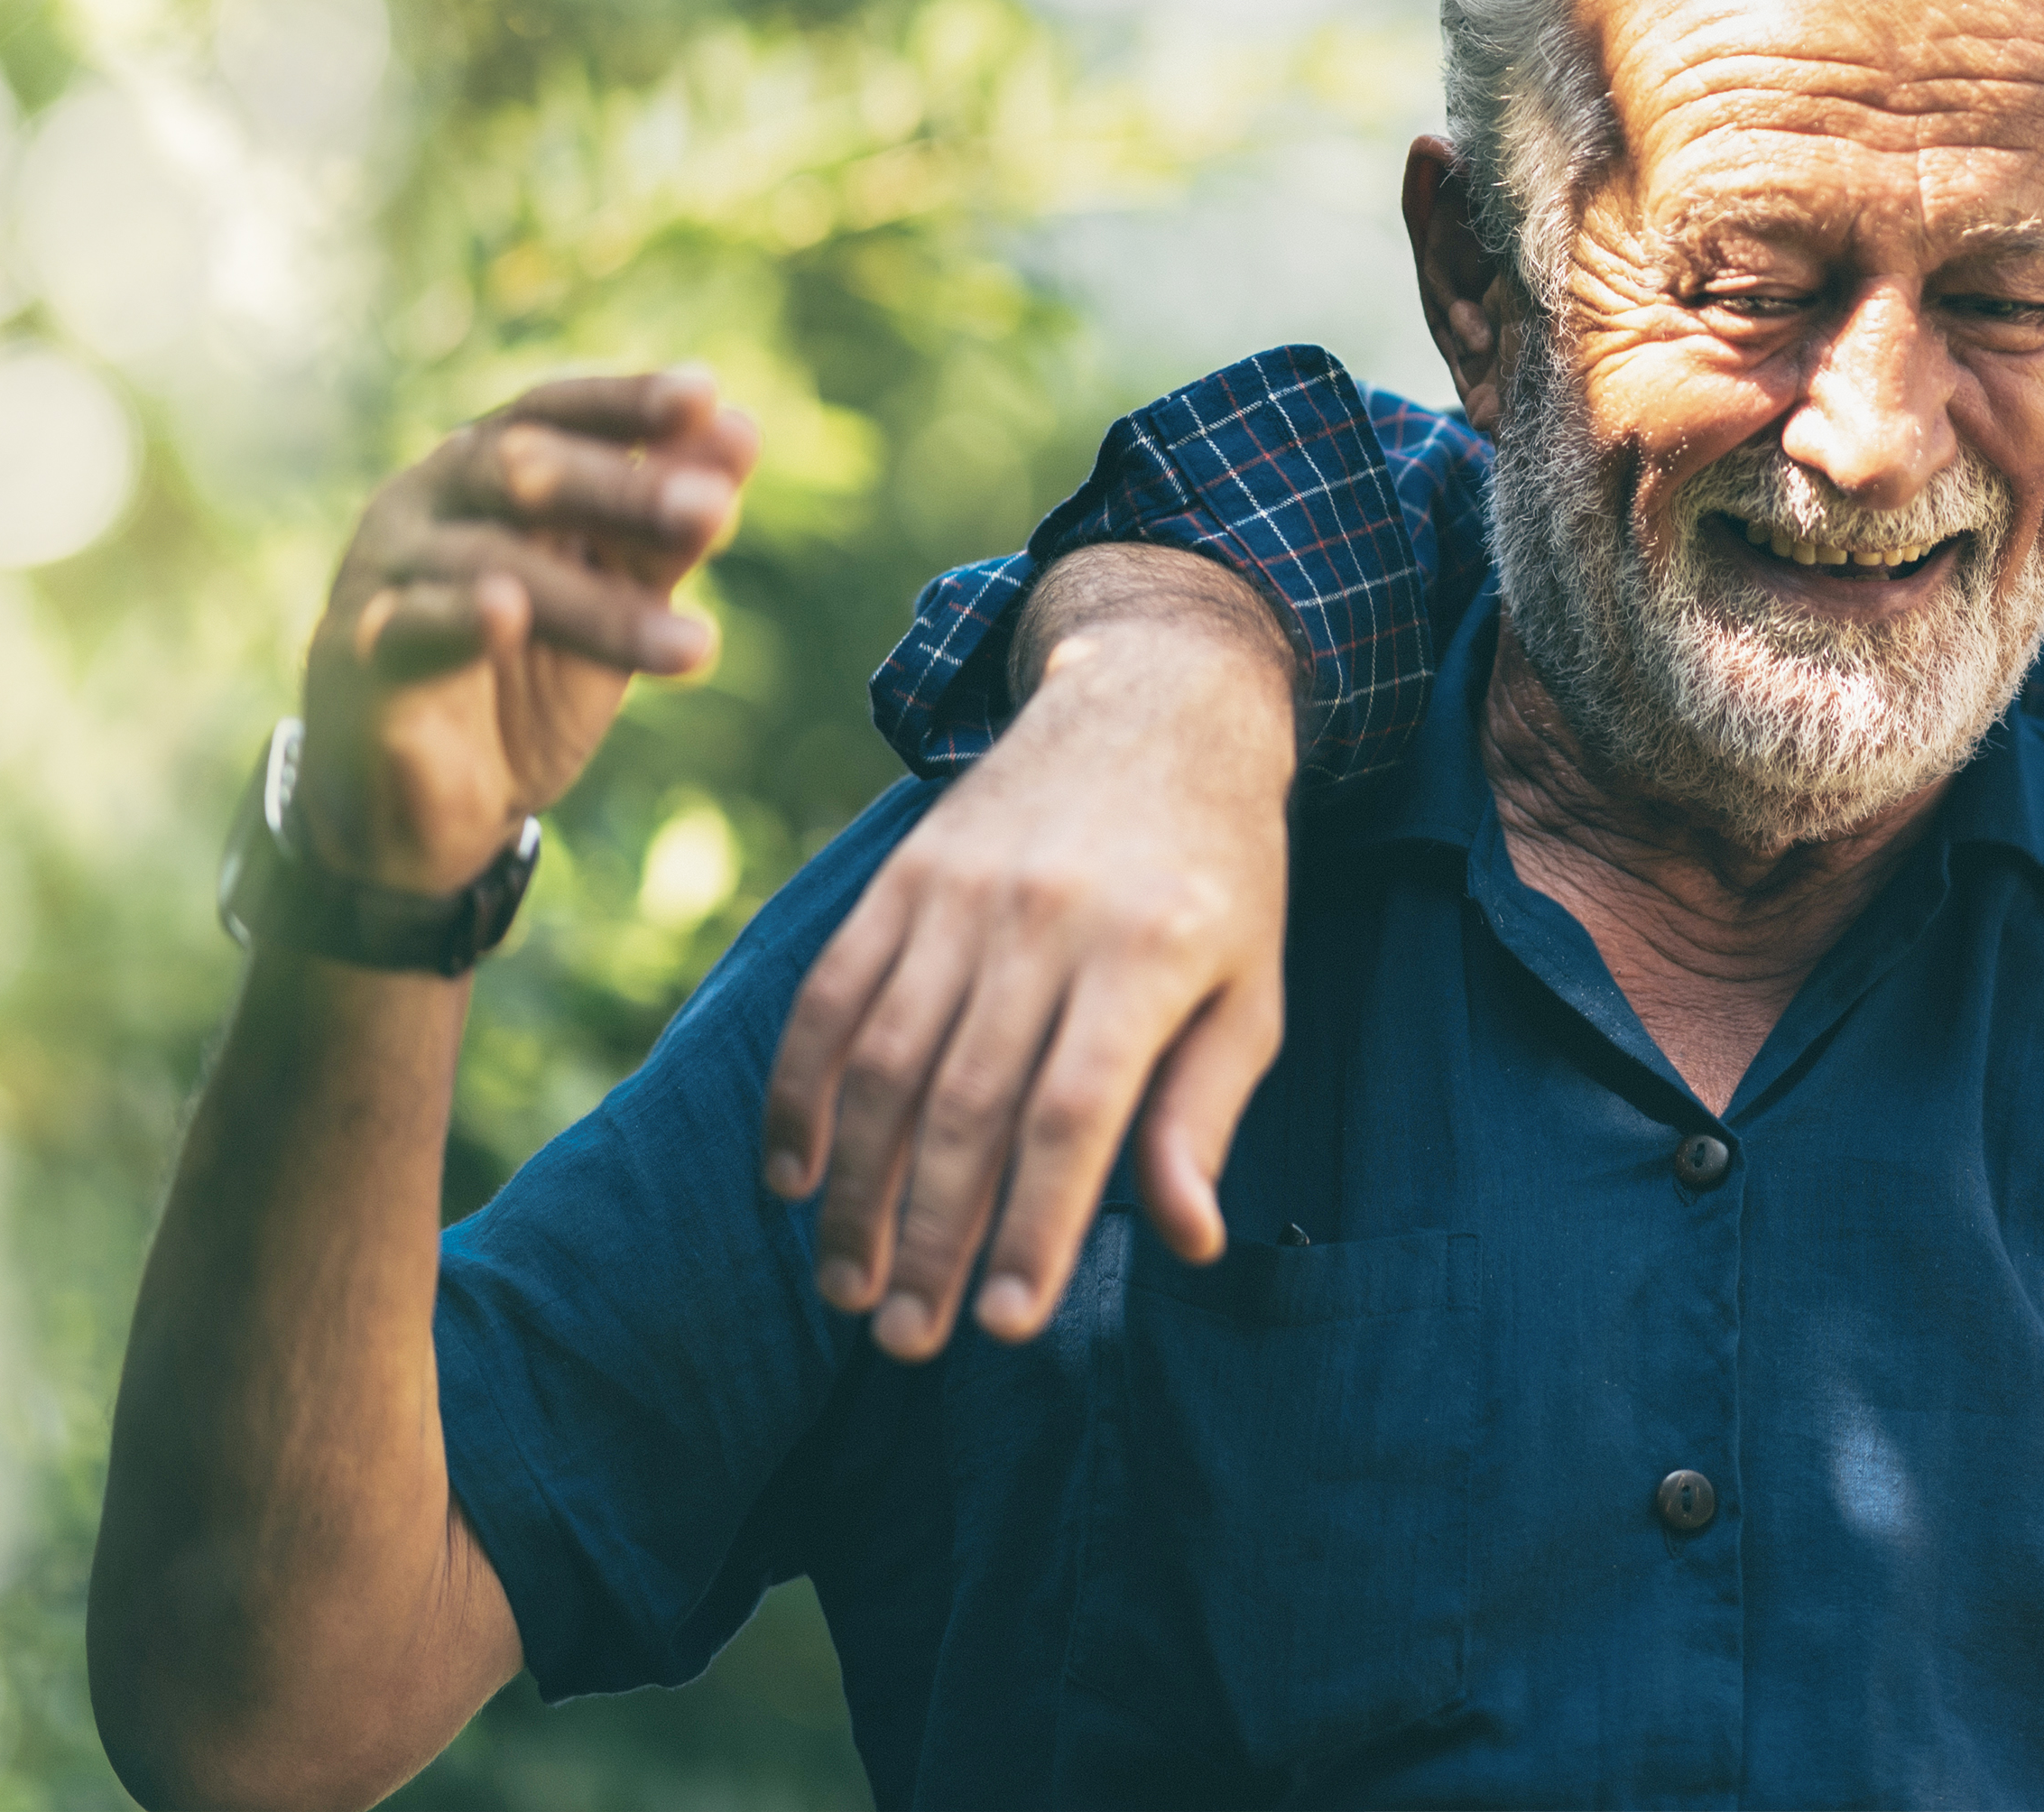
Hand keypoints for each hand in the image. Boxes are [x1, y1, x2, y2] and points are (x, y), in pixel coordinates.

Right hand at [291, 372, 757, 895]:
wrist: (419, 807)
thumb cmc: (519, 678)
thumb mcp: (609, 600)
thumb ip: (662, 532)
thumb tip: (742, 432)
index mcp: (480, 469)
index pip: (552, 413)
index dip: (624, 403)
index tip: (705, 397)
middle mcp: (424, 501)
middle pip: (520, 470)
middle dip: (624, 491)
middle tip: (713, 511)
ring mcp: (383, 572)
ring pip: (489, 563)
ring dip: (597, 605)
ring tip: (693, 647)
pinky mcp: (357, 655)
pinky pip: (410, 625)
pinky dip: (460, 617)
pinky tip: (508, 614)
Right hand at [758, 546, 1298, 1359]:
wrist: (1152, 702)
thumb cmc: (1216, 877)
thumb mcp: (1252, 991)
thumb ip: (1207, 1114)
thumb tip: (1188, 1240)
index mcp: (1149, 954)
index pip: (1073, 1114)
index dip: (1033, 1226)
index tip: (1007, 1327)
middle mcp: (1045, 921)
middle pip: (966, 1102)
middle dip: (927, 1234)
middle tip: (904, 1340)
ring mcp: (960, 896)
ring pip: (882, 1060)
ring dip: (853, 1185)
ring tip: (846, 1286)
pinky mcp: (901, 879)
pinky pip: (829, 996)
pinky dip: (800, 1092)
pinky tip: (791, 1177)